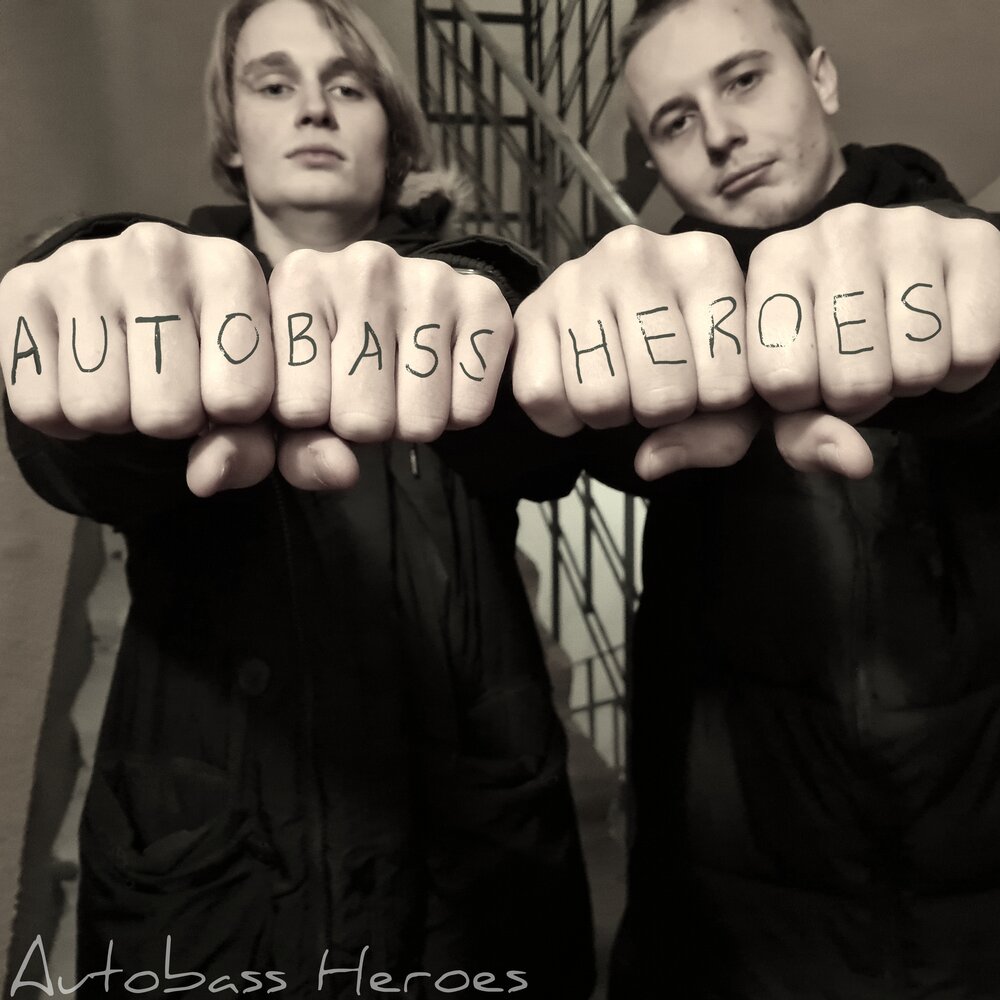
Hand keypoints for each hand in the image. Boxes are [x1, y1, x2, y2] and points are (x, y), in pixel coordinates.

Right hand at [0, 222, 276, 494]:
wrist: (133, 301)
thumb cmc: (213, 355)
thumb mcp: (256, 396)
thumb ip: (253, 446)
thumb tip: (205, 477)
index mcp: (232, 269)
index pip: (240, 399)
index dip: (233, 420)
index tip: (228, 393)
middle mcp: (158, 250)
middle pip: (167, 414)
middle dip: (173, 423)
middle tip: (171, 389)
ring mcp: (85, 263)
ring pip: (99, 411)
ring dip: (117, 419)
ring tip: (129, 379)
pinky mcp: (22, 287)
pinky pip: (39, 407)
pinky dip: (63, 418)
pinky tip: (84, 377)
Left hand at [266, 241, 513, 488]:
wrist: (409, 307)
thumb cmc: (336, 361)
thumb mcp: (293, 404)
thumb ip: (295, 452)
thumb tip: (343, 471)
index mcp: (299, 279)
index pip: (298, 409)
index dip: (310, 425)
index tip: (316, 393)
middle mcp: (364, 265)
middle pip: (362, 419)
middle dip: (365, 427)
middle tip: (368, 392)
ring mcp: (430, 279)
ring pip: (421, 421)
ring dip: (413, 423)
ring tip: (404, 384)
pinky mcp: (485, 301)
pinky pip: (469, 411)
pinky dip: (457, 414)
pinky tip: (443, 378)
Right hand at [512, 225, 751, 436]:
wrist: (608, 316)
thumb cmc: (683, 350)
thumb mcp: (728, 387)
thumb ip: (721, 432)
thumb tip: (651, 461)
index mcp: (706, 260)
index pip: (727, 384)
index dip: (715, 407)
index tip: (703, 381)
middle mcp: (639, 253)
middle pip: (663, 396)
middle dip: (659, 414)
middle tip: (651, 388)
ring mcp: (577, 276)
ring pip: (600, 398)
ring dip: (608, 416)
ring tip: (616, 385)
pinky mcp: (530, 309)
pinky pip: (543, 396)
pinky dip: (560, 417)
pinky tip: (576, 389)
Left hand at [747, 204, 999, 415]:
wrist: (910, 282)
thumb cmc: (831, 342)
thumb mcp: (794, 388)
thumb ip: (799, 435)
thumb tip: (853, 461)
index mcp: (774, 262)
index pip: (778, 378)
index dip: (799, 402)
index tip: (806, 381)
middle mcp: (835, 230)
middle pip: (852, 379)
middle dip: (858, 397)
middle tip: (860, 370)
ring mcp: (908, 228)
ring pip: (915, 367)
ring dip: (910, 383)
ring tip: (896, 352)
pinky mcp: (975, 240)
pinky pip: (973, 351)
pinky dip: (959, 370)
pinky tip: (941, 341)